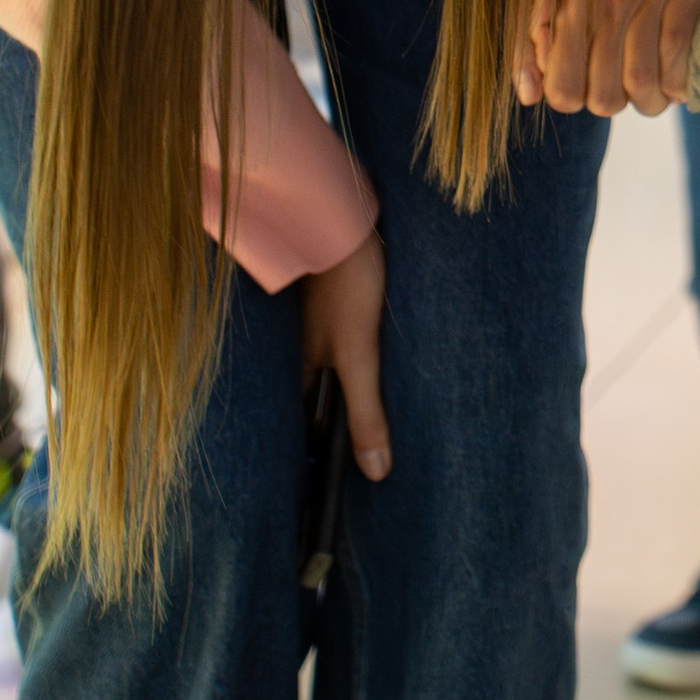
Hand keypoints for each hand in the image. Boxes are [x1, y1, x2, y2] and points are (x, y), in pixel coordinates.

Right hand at [300, 228, 390, 479]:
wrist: (344, 217)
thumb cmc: (347, 284)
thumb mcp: (358, 355)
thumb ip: (365, 412)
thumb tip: (375, 472)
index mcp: (300, 369)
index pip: (308, 427)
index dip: (327, 452)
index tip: (351, 482)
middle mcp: (307, 351)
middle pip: (327, 401)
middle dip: (349, 425)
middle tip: (386, 456)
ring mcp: (325, 326)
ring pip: (343, 371)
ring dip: (365, 390)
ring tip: (400, 417)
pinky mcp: (345, 304)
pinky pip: (355, 343)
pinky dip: (372, 359)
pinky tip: (396, 363)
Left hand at [523, 0, 699, 116]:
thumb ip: (524, 37)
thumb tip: (528, 95)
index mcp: (567, 2)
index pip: (564, 89)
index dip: (569, 98)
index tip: (576, 83)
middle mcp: (608, 2)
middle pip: (607, 97)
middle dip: (607, 102)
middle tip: (609, 85)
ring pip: (646, 85)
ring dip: (646, 102)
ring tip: (643, 91)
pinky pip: (682, 61)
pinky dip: (677, 84)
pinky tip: (669, 79)